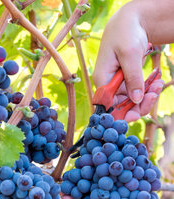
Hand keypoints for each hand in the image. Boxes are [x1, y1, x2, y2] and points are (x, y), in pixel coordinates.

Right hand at [93, 2, 163, 120]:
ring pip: (132, 101)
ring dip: (147, 96)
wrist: (130, 20)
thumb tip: (135, 100)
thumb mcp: (130, 54)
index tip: (136, 114)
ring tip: (159, 84)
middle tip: (154, 95)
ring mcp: (118, 84)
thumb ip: (132, 77)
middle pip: (122, 106)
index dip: (121, 113)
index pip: (109, 105)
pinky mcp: (127, 81)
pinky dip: (148, 89)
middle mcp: (108, 85)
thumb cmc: (125, 33)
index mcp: (102, 80)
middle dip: (139, 105)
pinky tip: (157, 81)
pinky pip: (137, 91)